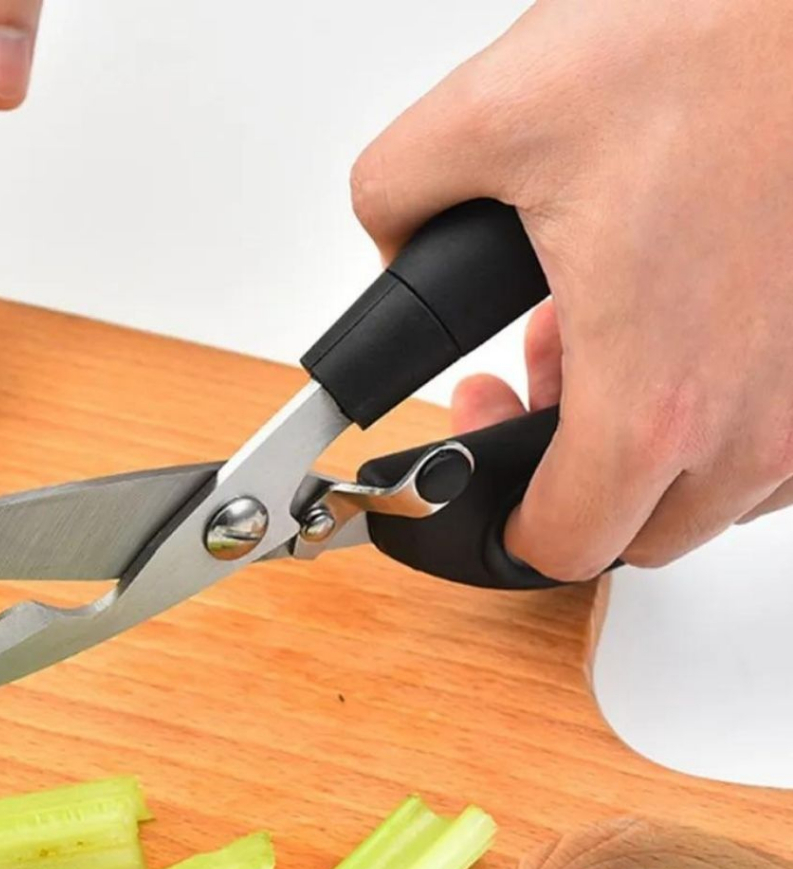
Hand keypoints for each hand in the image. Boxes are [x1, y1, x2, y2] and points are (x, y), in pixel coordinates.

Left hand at [350, 0, 792, 580]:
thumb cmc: (710, 41)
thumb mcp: (492, 114)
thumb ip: (397, 196)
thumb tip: (391, 238)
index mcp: (653, 394)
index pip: (561, 542)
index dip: (499, 519)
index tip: (479, 456)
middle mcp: (755, 421)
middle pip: (633, 529)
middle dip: (564, 473)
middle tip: (530, 383)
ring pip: (709, 491)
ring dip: (641, 441)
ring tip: (602, 337)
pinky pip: (773, 440)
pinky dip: (713, 405)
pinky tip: (679, 319)